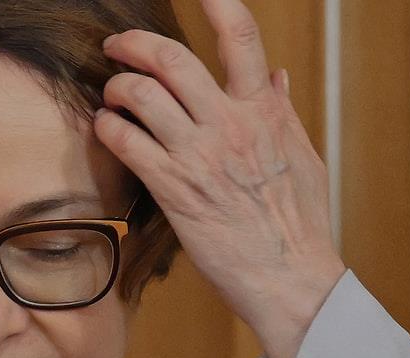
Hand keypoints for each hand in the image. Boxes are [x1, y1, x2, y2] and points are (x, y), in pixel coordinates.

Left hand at [93, 0, 345, 357]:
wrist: (290, 278)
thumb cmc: (298, 224)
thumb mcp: (303, 157)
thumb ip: (282, 112)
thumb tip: (275, 75)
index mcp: (264, 112)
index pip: (241, 39)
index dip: (218, 5)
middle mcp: (230, 125)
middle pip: (172, 59)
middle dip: (135, 44)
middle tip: (118, 46)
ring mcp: (198, 156)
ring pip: (142, 96)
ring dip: (117, 87)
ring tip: (112, 94)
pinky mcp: (173, 189)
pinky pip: (127, 143)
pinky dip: (108, 128)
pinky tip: (106, 128)